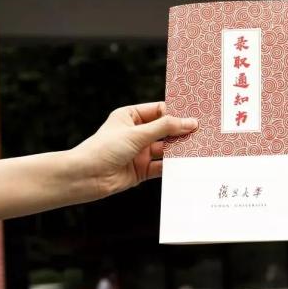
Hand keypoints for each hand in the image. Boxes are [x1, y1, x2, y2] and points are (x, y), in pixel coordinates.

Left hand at [71, 102, 197, 197]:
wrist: (84, 178)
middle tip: (203, 131)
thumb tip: (189, 122)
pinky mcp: (141, 170)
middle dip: (181, 131)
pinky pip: (161, 166)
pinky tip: (186, 164)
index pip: (159, 111)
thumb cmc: (104, 149)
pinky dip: (172, 165)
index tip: (196, 114)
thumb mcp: (136, 134)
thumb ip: (164, 128)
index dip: (177, 113)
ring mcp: (139, 152)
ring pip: (165, 149)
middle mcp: (136, 133)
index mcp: (131, 116)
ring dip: (179, 149)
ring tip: (199, 147)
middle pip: (165, 130)